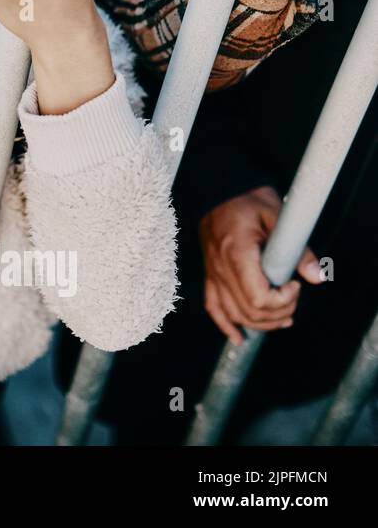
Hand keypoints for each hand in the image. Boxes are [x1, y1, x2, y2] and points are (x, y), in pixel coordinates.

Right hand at [199, 185, 323, 344]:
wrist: (218, 190)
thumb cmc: (246, 199)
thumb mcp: (278, 216)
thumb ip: (298, 248)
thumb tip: (317, 277)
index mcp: (236, 253)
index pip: (258, 298)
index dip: (283, 301)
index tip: (294, 285)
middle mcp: (220, 267)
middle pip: (249, 311)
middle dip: (278, 313)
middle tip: (294, 297)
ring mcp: (212, 273)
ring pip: (233, 314)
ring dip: (260, 323)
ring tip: (283, 317)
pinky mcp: (209, 274)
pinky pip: (213, 306)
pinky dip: (225, 324)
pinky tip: (238, 337)